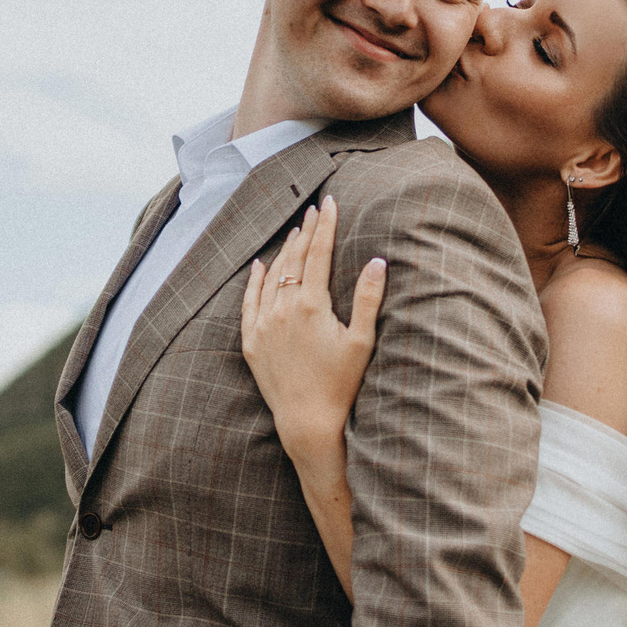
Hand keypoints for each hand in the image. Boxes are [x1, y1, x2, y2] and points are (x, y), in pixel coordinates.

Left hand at [240, 197, 387, 453]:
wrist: (307, 422)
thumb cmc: (341, 384)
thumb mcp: (362, 341)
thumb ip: (369, 298)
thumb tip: (377, 260)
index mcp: (312, 306)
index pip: (318, 254)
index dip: (325, 226)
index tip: (329, 203)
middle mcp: (282, 310)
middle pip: (294, 260)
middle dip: (306, 232)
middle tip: (313, 210)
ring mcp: (263, 325)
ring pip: (272, 277)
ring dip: (284, 252)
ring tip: (295, 232)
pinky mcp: (251, 342)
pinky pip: (249, 302)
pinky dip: (254, 280)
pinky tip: (259, 265)